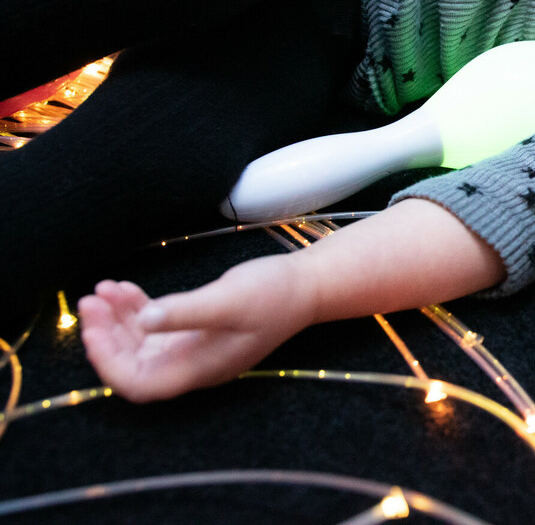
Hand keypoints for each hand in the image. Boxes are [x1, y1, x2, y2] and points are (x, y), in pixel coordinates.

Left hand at [79, 257, 313, 402]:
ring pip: (139, 343)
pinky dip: (135, 309)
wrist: (308, 286)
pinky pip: (155, 326)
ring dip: (116, 320)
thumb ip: (184, 311)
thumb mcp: (229, 299)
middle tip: (90, 300)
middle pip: (132, 364)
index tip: (93, 328)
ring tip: (103, 289)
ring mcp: (192, 347)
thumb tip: (142, 320)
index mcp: (199, 368)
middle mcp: (191, 364)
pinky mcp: (196, 328)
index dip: (108, 362)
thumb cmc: (275, 294)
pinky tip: (124, 288)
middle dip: (105, 335)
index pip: (138, 384)